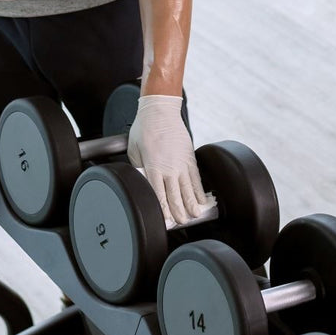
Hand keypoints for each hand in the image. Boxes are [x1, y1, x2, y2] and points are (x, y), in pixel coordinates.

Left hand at [127, 94, 211, 227]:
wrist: (160, 111)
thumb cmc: (144, 129)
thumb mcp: (134, 150)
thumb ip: (139, 169)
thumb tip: (141, 182)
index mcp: (153, 168)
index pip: (159, 196)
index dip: (163, 212)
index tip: (165, 222)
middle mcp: (169, 168)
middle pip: (175, 197)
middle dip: (179, 213)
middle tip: (182, 224)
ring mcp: (182, 163)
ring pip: (188, 190)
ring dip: (192, 205)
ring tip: (196, 216)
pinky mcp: (190, 157)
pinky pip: (196, 178)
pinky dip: (199, 190)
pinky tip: (202, 200)